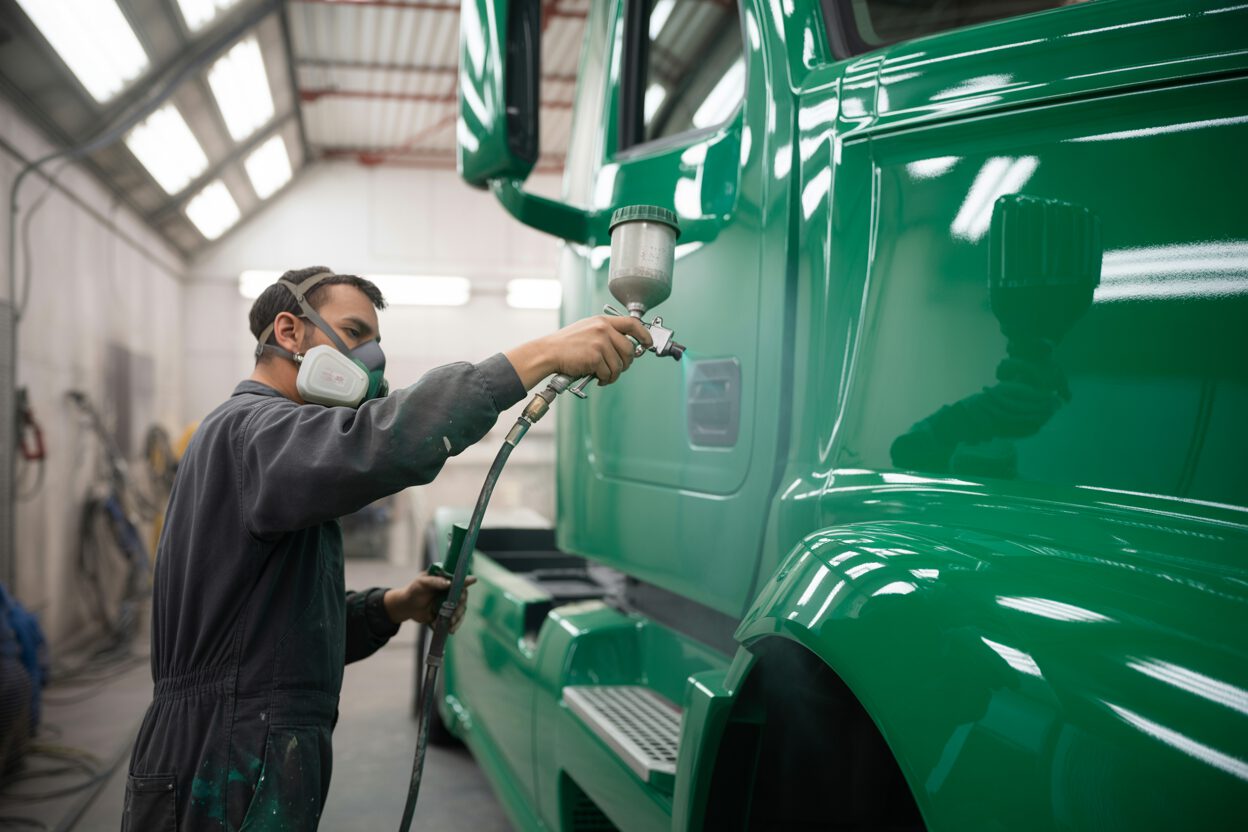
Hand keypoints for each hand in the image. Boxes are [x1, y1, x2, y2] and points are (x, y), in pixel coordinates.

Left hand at [383, 573, 477, 631]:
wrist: (406, 608)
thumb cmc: (413, 591)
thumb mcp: (421, 583)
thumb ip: (434, 582)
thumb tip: (448, 583)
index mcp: (445, 580)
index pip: (459, 580)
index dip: (466, 580)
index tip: (473, 580)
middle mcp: (450, 591)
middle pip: (462, 598)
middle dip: (459, 609)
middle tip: (453, 617)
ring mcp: (450, 603)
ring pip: (461, 610)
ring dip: (457, 619)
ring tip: (450, 626)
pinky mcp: (447, 613)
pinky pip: (455, 620)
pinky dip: (454, 625)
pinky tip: (449, 630)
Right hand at [505, 315, 653, 388]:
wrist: (548, 352)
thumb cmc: (566, 345)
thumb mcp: (588, 329)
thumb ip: (606, 333)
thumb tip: (626, 347)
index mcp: (603, 321)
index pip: (632, 324)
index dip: (644, 334)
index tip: (648, 343)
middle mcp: (603, 329)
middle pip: (630, 350)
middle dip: (626, 363)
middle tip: (618, 369)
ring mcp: (600, 343)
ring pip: (620, 365)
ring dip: (614, 375)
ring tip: (604, 376)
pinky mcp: (595, 357)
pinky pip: (609, 373)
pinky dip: (605, 379)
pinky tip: (596, 378)